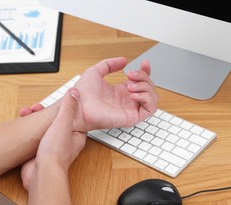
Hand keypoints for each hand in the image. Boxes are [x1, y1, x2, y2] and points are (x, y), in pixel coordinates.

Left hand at [19, 57, 157, 131]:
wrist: (77, 105)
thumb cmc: (83, 93)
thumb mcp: (96, 71)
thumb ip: (110, 64)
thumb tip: (124, 60)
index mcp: (121, 91)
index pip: (142, 82)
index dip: (146, 71)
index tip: (144, 62)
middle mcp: (128, 100)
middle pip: (149, 87)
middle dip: (144, 77)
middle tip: (130, 75)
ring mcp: (130, 109)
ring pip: (152, 98)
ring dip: (145, 87)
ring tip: (130, 85)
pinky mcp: (131, 117)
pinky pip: (150, 109)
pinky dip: (147, 98)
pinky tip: (133, 94)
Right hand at [21, 88, 85, 190]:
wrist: (41, 173)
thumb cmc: (56, 153)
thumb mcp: (63, 124)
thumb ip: (68, 108)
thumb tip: (74, 93)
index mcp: (77, 136)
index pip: (73, 117)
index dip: (64, 107)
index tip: (56, 100)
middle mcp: (66, 142)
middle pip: (56, 121)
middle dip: (44, 112)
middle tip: (36, 106)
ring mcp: (52, 147)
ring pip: (44, 128)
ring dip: (35, 118)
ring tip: (27, 112)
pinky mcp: (40, 152)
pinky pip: (35, 137)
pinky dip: (28, 129)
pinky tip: (23, 123)